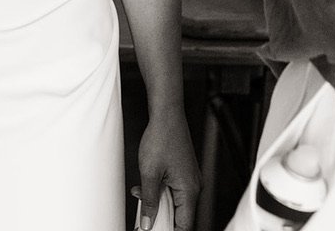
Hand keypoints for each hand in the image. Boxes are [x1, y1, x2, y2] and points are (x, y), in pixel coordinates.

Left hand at [132, 106, 200, 230]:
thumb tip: (148, 221)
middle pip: (179, 214)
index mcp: (190, 190)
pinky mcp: (184, 170)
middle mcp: (194, 186)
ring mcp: (189, 178)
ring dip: (156, 200)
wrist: (166, 114)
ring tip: (140, 193)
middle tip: (144, 215)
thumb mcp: (150, 174)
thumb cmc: (162, 137)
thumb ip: (149, 201)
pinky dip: (159, 189)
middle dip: (159, 214)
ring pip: (174, 200)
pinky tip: (145, 184)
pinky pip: (173, 188)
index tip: (154, 230)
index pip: (184, 225)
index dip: (169, 230)